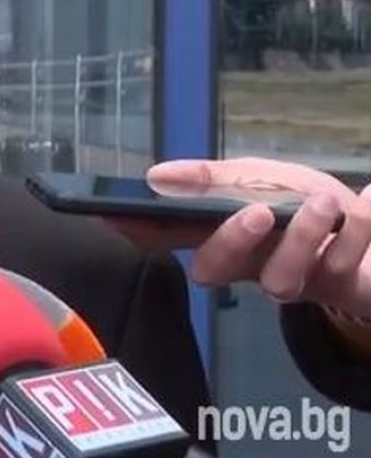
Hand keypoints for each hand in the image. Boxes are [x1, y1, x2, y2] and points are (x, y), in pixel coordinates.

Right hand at [127, 158, 370, 318]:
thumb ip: (212, 179)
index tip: (119, 217)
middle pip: (215, 270)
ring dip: (303, 237)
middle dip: (230, 241)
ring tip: (326, 203)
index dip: (139, 230)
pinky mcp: (341, 290)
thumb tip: (154, 175)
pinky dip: (360, 227)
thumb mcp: (261, 178)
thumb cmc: (308, 206)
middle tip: (255, 212)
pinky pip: (344, 265)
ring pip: (281, 281)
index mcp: (220, 235)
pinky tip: (367, 200)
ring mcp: (296, 282)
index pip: (167, 236)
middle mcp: (248, 265)